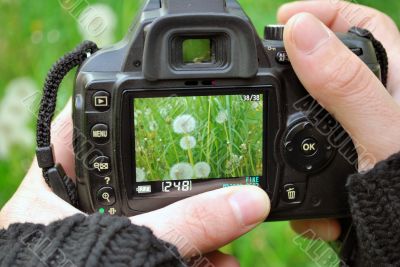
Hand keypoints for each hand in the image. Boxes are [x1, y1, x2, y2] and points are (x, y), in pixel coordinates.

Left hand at [0, 102, 269, 265]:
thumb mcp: (130, 243)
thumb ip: (188, 223)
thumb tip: (247, 201)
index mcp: (58, 191)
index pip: (82, 127)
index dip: (115, 106)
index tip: (153, 97)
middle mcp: (78, 209)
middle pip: (132, 171)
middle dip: (178, 179)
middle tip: (209, 171)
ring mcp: (104, 233)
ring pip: (155, 215)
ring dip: (194, 223)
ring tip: (226, 228)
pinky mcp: (126, 255)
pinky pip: (163, 245)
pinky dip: (193, 253)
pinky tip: (221, 261)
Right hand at [278, 0, 399, 240]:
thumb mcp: (379, 133)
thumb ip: (342, 85)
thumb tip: (299, 32)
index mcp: (395, 81)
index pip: (359, 24)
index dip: (321, 12)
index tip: (283, 18)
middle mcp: (376, 103)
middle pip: (327, 68)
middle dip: (294, 75)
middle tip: (266, 81)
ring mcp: (357, 134)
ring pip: (310, 118)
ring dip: (290, 137)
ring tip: (278, 148)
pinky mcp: (343, 162)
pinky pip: (308, 157)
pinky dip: (297, 175)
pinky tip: (304, 197)